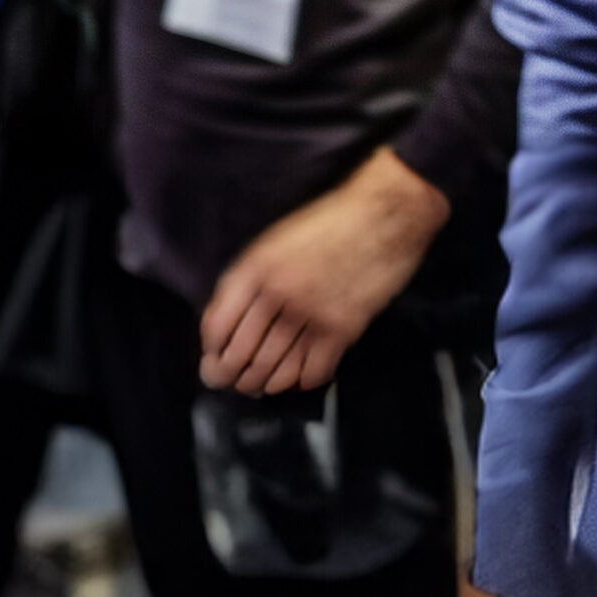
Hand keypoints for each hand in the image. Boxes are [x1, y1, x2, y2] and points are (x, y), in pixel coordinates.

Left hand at [201, 146, 448, 395]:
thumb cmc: (332, 221)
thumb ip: (251, 277)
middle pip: (240, 356)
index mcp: (257, 266)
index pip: (217, 325)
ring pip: (274, 371)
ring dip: (265, 384)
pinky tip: (301, 374)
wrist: (385, 212)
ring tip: (263, 383)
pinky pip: (312, 373)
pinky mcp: (343, 328)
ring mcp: (311, 312)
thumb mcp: (278, 238)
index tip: (214, 358)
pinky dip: (302, 381)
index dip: (211, 350)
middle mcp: (279, 292)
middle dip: (232, 377)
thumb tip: (230, 322)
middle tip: (235, 382)